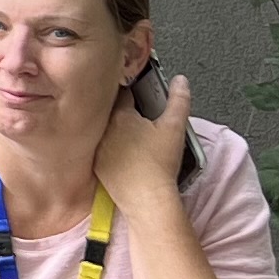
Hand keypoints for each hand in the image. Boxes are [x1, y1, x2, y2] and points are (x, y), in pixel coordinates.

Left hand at [97, 70, 193, 205]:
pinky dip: (112, 148)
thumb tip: (181, 81)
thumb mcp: (175, 127)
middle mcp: (104, 130)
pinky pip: (102, 149)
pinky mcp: (97, 165)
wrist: (147, 198)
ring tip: (135, 136)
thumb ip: (179, 100)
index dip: (135, 91)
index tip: (141, 94)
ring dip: (116, 130)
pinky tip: (126, 154)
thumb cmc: (160, 164)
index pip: (124, 93)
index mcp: (120, 116)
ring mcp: (98, 148)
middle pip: (113, 112)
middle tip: (140, 117)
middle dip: (124, 111)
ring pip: (106, 131)